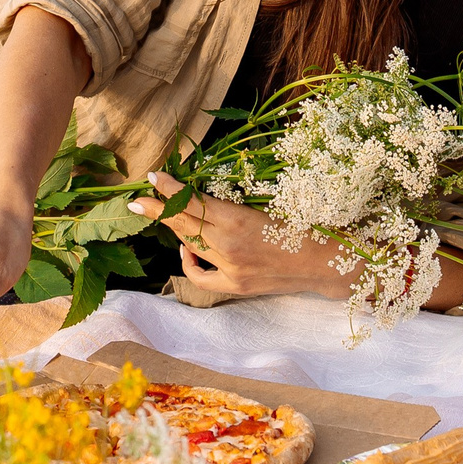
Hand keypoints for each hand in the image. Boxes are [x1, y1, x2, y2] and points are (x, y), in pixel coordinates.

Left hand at [129, 173, 335, 299]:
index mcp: (238, 220)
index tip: (154, 177)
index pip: (192, 203)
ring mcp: (231, 269)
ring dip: (174, 229)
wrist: (326, 263)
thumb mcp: (266, 204)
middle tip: (136, 200)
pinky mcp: (236, 286)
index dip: (170, 190)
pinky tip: (185, 250)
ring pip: (190, 246)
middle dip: (158, 210)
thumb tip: (199, 194)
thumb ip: (230, 203)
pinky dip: (189, 261)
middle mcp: (229, 247)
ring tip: (158, 215)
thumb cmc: (303, 225)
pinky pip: (201, 276)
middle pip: (184, 225)